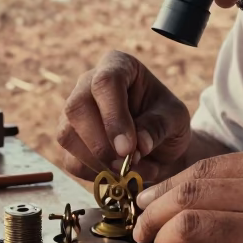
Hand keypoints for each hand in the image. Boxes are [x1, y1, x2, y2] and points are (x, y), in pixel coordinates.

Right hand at [57, 50, 191, 183]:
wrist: (162, 145)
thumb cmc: (168, 122)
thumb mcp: (175, 118)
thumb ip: (159, 126)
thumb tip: (139, 145)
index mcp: (118, 66)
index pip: (105, 82)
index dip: (113, 116)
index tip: (128, 148)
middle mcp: (88, 84)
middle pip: (76, 108)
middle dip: (100, 143)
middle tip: (128, 164)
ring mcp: (74, 113)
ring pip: (67, 136)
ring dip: (99, 163)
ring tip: (133, 172)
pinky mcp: (71, 141)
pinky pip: (71, 161)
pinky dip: (96, 175)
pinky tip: (120, 176)